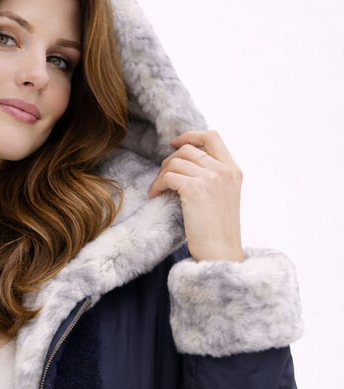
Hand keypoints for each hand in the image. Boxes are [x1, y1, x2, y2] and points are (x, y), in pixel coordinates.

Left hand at [148, 128, 243, 261]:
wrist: (221, 253)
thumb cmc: (218, 231)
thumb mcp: (224, 197)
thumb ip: (213, 177)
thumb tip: (187, 164)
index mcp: (233, 170)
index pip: (212, 137)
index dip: (190, 135)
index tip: (175, 144)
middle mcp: (224, 170)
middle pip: (188, 149)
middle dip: (170, 160)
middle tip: (162, 177)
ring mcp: (210, 178)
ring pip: (175, 162)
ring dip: (161, 174)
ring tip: (158, 188)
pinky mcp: (194, 189)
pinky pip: (168, 177)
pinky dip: (157, 184)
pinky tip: (155, 194)